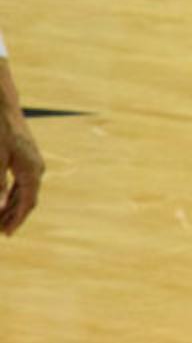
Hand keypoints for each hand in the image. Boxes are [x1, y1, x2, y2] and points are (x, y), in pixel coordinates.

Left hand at [0, 111, 43, 235]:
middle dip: (14, 216)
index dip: (16, 220)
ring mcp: (33, 163)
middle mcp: (36, 169)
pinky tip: (5, 200)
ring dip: (13, 207)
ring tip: (1, 220)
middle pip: (27, 200)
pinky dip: (13, 194)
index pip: (27, 203)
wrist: (3, 108)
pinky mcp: (26, 158)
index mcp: (32, 171)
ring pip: (25, 192)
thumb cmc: (0, 132)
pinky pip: (22, 183)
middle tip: (2, 232)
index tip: (7, 234)